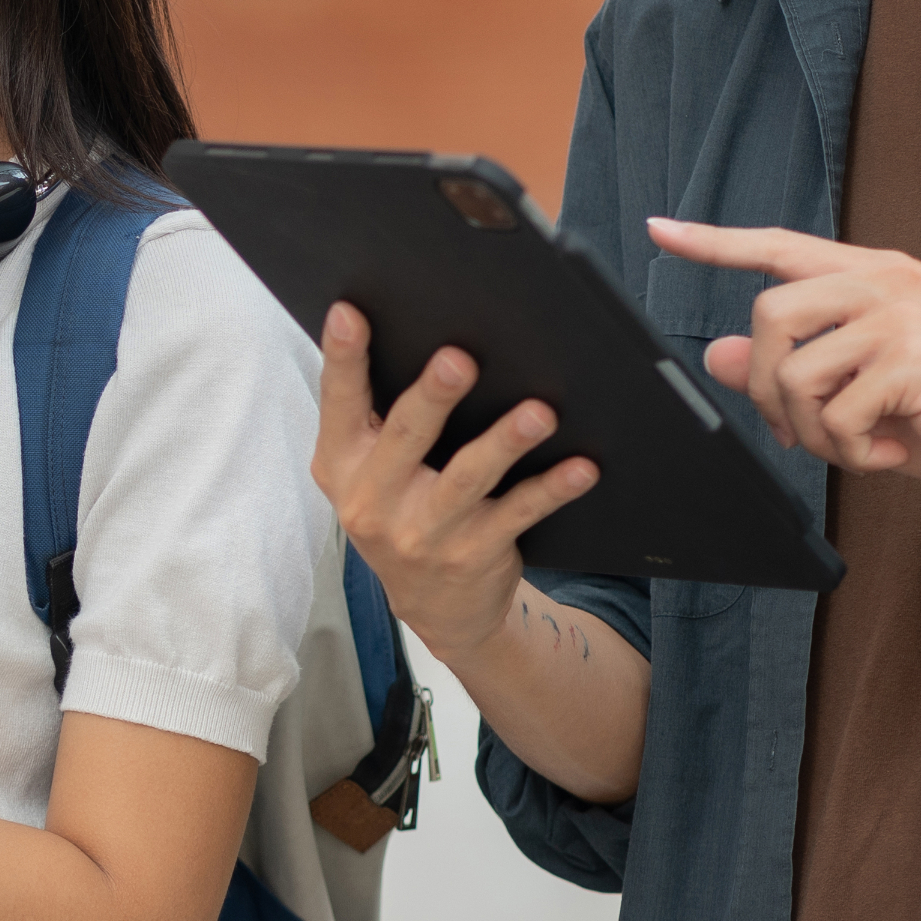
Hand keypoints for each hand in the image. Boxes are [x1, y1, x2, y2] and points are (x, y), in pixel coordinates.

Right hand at [309, 302, 602, 662]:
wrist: (435, 607)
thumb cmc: (402, 513)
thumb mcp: (369, 474)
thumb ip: (378, 419)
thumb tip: (422, 336)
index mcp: (342, 464)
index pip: (339, 402)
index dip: (342, 357)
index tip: (350, 313)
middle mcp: (374, 500)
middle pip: (406, 436)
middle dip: (433, 396)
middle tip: (459, 359)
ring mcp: (424, 533)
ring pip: (468, 477)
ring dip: (505, 442)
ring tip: (538, 413)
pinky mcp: (473, 554)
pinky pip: (519, 513)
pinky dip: (552, 489)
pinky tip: (580, 467)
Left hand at [648, 220, 920, 501]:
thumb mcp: (860, 388)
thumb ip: (792, 367)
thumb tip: (717, 356)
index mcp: (871, 274)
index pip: (777, 247)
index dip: (714, 243)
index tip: (659, 231)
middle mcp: (884, 280)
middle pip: (768, 317)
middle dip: (766, 389)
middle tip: (798, 430)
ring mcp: (901, 316)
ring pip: (795, 375)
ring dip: (811, 432)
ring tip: (856, 443)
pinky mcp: (914, 361)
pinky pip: (836, 416)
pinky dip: (851, 452)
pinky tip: (888, 450)